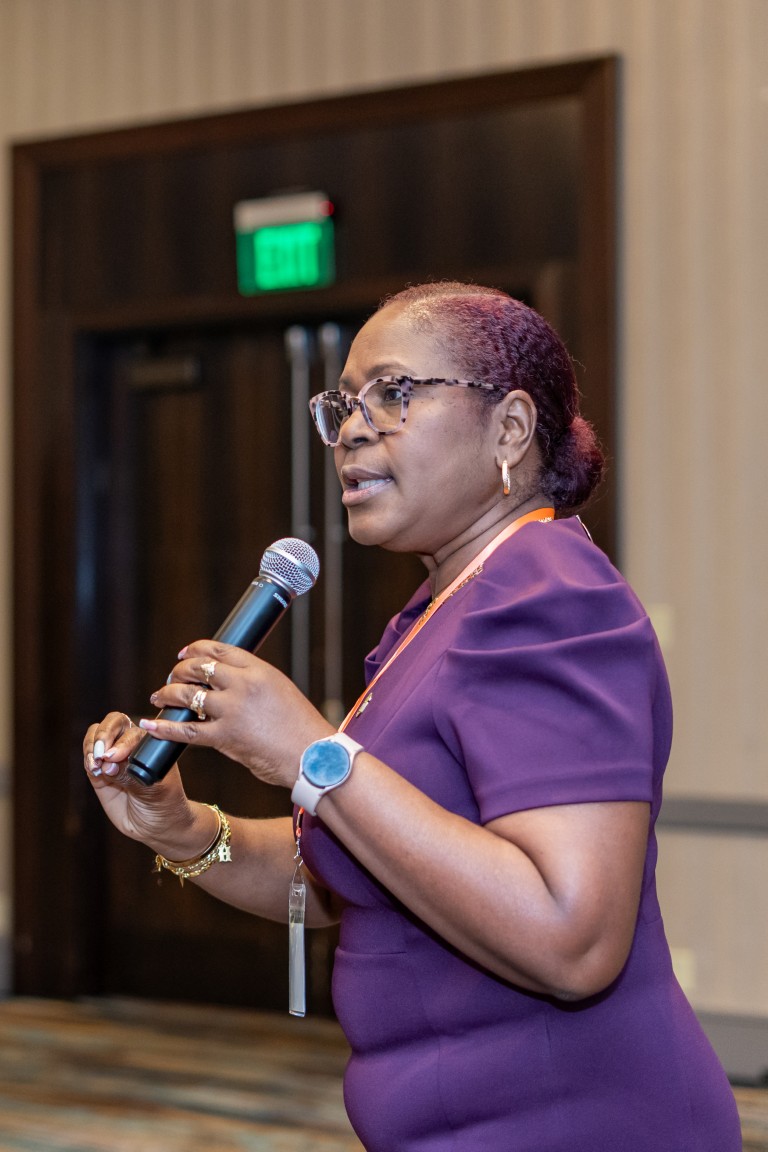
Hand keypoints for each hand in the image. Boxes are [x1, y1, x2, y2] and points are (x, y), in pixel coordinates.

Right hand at [83, 711, 201, 854]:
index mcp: (151, 742)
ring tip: (95, 765)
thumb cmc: (165, 802)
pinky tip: (93, 769)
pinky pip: (89, 758)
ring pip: (96, 737)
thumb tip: (107, 765)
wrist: (157, 826)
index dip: (122, 741)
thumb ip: (131, 777)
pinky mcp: (100, 772)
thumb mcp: (155, 790)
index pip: (133, 731)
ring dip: (91, 747)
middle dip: (103, 735)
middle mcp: (132, 744)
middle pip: (113, 723)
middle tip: (101, 755)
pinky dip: (88, 760)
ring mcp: (114, 758)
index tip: (115, 757)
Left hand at [138, 641, 334, 788]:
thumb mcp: (280, 692)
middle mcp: (243, 685)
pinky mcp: (224, 737)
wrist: (313, 756)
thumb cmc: (301, 727)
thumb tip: (227, 685)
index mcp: (259, 670)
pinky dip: (165, 727)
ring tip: (159, 697)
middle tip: (172, 679)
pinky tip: (152, 724)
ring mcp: (232, 710)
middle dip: (179, 672)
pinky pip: (186, 730)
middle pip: (198, 668)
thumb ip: (254, 684)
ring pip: (187, 695)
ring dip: (168, 694)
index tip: (184, 653)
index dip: (195, 649)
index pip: (219, 650)